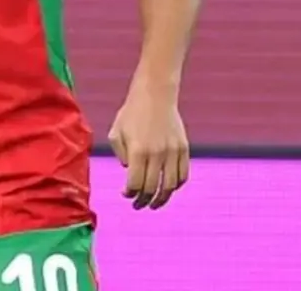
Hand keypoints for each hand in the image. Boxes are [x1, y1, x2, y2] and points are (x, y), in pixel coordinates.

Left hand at [108, 87, 189, 209]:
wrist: (155, 94)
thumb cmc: (132, 112)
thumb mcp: (116, 131)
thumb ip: (120, 154)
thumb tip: (129, 170)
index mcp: (138, 151)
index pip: (135, 184)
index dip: (129, 194)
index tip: (126, 195)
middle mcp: (156, 154)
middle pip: (151, 188)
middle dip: (143, 201)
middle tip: (138, 205)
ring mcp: (172, 152)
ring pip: (169, 186)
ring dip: (161, 199)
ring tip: (154, 204)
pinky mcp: (184, 148)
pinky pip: (183, 175)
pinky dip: (176, 186)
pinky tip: (168, 188)